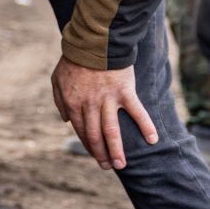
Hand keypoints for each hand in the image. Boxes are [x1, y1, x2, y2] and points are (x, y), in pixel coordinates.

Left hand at [50, 56, 157, 170]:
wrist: (93, 42)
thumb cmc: (74, 61)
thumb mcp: (57, 80)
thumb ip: (60, 102)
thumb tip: (66, 121)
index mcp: (74, 103)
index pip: (81, 131)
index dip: (89, 147)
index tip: (96, 158)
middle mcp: (90, 105)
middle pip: (96, 135)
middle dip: (101, 154)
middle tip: (109, 167)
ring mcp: (108, 99)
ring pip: (112, 130)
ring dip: (117, 150)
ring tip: (121, 165)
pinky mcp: (125, 91)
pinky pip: (137, 112)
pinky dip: (145, 126)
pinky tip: (152, 140)